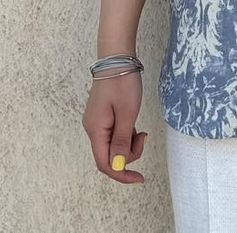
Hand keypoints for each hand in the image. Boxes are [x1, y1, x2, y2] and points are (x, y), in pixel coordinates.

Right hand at [82, 68, 146, 183]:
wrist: (117, 57)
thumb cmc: (122, 83)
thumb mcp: (127, 114)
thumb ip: (122, 141)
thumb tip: (118, 165)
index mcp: (95, 130)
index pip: (104, 163)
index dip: (121, 173)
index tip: (139, 178)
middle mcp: (93, 128)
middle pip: (109, 155)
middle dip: (128, 154)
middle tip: (143, 138)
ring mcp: (98, 121)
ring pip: (113, 144)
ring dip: (129, 144)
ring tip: (141, 130)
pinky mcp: (104, 114)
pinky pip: (115, 133)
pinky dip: (126, 134)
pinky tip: (135, 126)